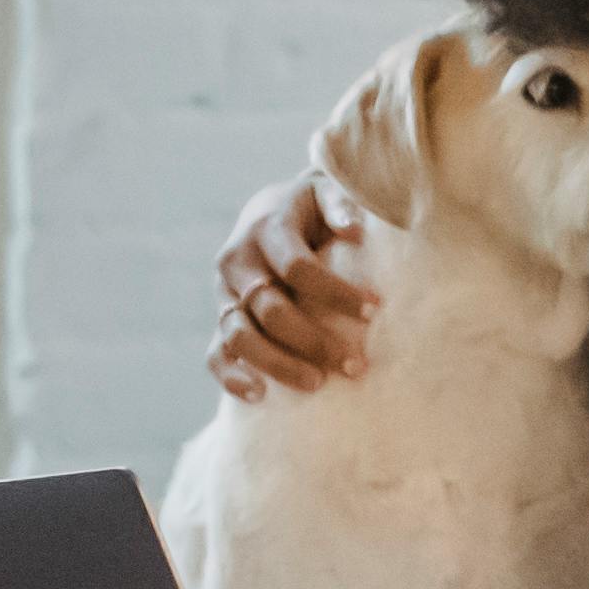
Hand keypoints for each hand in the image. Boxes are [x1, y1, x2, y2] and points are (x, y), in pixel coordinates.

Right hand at [205, 174, 381, 399]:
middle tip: (354, 365)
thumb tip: (353, 229)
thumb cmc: (313, 206)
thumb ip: (339, 204)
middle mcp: (238, 262)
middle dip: (312, 339)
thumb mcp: (326, 193)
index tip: (374, 311)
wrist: (273, 208)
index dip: (335, 292)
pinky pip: (215, 352)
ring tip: (316, 384)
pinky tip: (258, 395)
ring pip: (238, 335)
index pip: (298, 268)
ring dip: (277, 364)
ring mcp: (224, 293)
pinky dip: (230, 375)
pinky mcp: (222, 317)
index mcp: (266, 228)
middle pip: (268, 308)